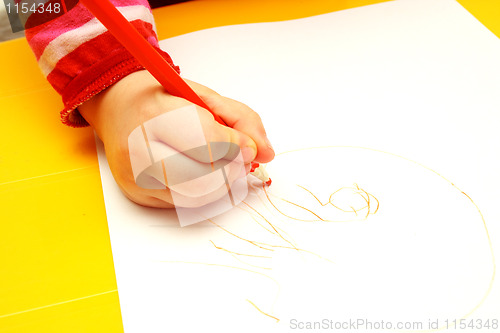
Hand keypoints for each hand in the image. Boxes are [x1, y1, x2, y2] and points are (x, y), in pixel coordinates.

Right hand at [79, 70, 274, 207]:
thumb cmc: (165, 100)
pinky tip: (202, 173)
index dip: (236, 146)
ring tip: (222, 164)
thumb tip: (266, 153)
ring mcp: (136, 178)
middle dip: (232, 169)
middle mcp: (138, 149)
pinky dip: (205, 192)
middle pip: (203, 177)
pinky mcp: (139, 196)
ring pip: (197, 196)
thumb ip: (241, 120)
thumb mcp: (205, 96)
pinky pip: (185, 204)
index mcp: (155, 114)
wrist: (119, 109)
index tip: (246, 143)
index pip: (206, 142)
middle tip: (238, 157)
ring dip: (222, 183)